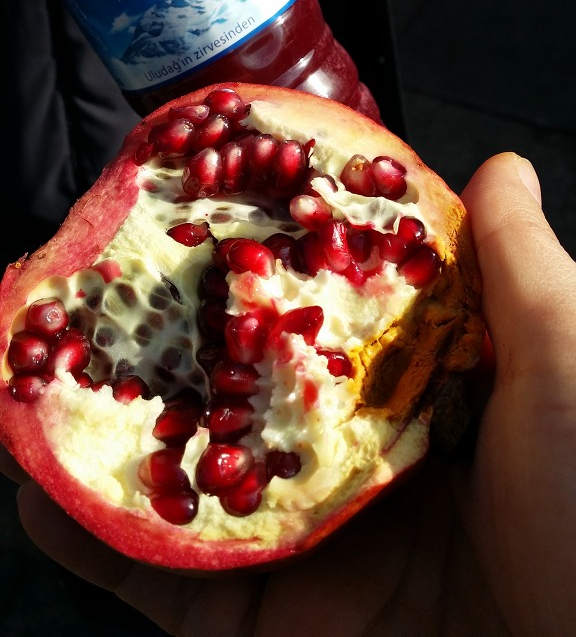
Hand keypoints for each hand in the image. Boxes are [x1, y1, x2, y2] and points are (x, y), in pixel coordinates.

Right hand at [2, 152, 575, 635]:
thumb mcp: (565, 363)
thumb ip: (521, 268)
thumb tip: (499, 165)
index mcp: (417, 392)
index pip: (321, 311)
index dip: (259, 260)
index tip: (198, 208)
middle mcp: (351, 457)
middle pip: (236, 389)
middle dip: (161, 345)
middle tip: (91, 288)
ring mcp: (304, 540)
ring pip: (183, 477)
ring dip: (101, 433)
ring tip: (27, 375)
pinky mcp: (268, 622)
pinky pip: (165, 580)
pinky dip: (95, 545)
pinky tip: (35, 491)